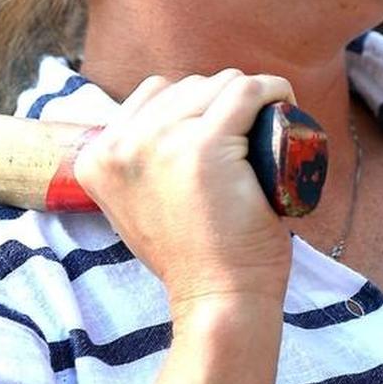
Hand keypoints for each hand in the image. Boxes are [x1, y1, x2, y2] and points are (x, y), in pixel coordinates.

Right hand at [73, 70, 296, 317]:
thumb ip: (134, 167)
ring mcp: (162, 142)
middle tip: (246, 145)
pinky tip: (285, 104)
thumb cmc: (191, 255)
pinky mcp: (206, 146)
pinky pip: (247, 91)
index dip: (193, 109)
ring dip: (247, 100)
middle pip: (187, 87)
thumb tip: (151, 127)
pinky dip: (273, 90)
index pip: (153, 95)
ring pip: (218, 85)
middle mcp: (121, 145)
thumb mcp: (139, 204)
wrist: (217, 298)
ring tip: (263, 134)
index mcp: (97, 157)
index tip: (219, 138)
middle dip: (221, 106)